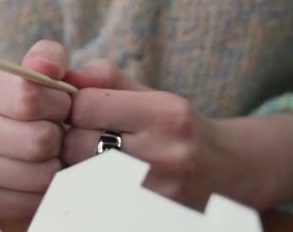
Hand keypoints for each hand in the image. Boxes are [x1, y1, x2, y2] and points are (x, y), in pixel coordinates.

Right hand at [0, 40, 70, 218]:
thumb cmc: (26, 98)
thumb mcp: (38, 68)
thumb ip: (50, 57)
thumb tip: (48, 67)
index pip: (29, 97)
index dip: (59, 103)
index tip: (59, 103)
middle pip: (37, 140)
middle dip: (60, 135)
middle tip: (56, 129)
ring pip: (39, 174)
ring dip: (56, 164)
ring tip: (48, 151)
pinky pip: (32, 201)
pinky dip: (46, 189)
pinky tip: (38, 172)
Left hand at [61, 59, 292, 210]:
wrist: (230, 175)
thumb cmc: (179, 129)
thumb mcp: (152, 95)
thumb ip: (106, 78)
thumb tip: (62, 77)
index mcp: (167, 115)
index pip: (86, 105)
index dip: (75, 105)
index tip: (83, 110)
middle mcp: (165, 155)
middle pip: (76, 142)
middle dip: (72, 136)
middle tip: (85, 136)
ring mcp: (157, 193)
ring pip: (78, 174)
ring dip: (76, 164)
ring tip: (93, 157)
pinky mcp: (148, 216)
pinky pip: (92, 199)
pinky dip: (88, 188)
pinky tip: (102, 180)